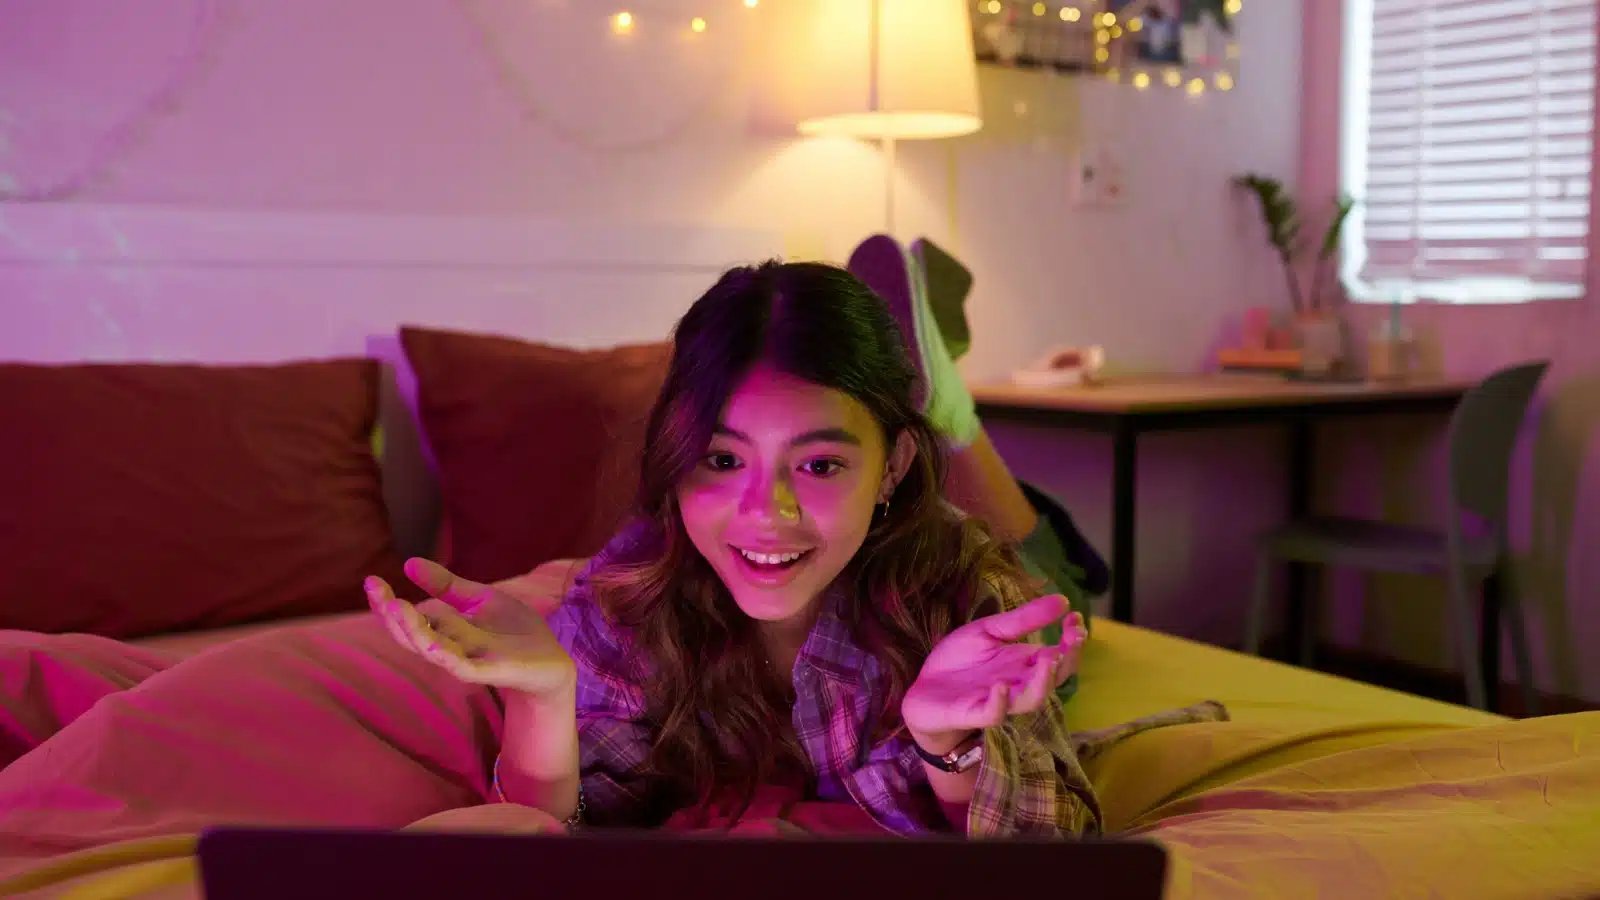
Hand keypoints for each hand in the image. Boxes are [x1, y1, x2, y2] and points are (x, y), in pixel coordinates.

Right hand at [366, 558, 576, 699]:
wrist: (552, 661)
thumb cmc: (515, 631)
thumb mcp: (480, 599)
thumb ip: (447, 585)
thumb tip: (409, 563)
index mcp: (446, 631)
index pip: (409, 618)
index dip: (389, 603)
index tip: (371, 582)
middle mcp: (450, 647)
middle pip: (412, 635)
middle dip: (392, 615)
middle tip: (375, 591)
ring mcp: (468, 661)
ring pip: (432, 649)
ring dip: (412, 631)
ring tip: (395, 608)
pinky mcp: (489, 671)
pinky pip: (462, 666)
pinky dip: (445, 655)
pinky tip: (431, 643)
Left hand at [901, 594, 1085, 750]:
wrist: (924, 689)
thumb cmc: (960, 661)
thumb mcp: (990, 631)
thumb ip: (1023, 619)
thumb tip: (1063, 600)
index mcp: (1025, 664)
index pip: (1060, 656)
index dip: (1073, 640)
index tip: (1076, 617)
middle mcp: (1018, 684)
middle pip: (1053, 678)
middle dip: (1067, 659)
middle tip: (1073, 637)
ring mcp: (998, 701)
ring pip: (1030, 700)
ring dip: (1042, 682)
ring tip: (1049, 658)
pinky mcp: (973, 714)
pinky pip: (993, 714)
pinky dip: (999, 703)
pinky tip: (1000, 686)